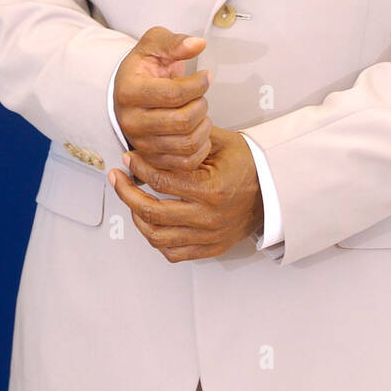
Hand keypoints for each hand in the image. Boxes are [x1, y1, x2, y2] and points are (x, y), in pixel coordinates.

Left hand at [108, 127, 263, 261]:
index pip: (161, 182)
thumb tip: (151, 138)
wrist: (274, 190)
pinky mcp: (210, 248)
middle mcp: (208, 217)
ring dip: (137, 217)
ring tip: (130, 200)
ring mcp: (209, 236)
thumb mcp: (221, 142)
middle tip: (117, 179)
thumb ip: (187, 140)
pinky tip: (149, 222)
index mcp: (211, 189)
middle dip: (126, 193)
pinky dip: (156, 239)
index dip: (138, 168)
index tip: (128, 158)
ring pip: (157, 237)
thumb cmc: (247, 163)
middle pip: (152, 212)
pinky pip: (173, 253)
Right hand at [113, 26, 211, 169]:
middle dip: (202, 105)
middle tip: (202, 96)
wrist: (130, 90)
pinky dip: (200, 148)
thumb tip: (197, 44)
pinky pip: (185, 163)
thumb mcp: (154, 44)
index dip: (199, 84)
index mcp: (129, 91)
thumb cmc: (143, 68)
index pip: (174, 93)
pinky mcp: (152, 158)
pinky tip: (199, 130)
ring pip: (186, 144)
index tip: (206, 76)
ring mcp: (140, 142)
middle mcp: (130, 121)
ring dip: (204, 126)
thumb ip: (174, 42)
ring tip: (201, 112)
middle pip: (182, 121)